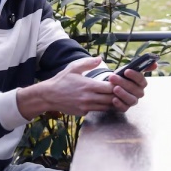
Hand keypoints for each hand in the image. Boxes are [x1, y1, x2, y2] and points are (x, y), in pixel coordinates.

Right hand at [18, 56, 137, 118]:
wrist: (48, 96)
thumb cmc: (62, 80)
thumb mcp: (74, 68)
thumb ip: (88, 63)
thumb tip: (100, 58)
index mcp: (89, 86)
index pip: (111, 88)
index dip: (118, 85)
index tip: (120, 82)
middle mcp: (89, 98)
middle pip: (111, 99)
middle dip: (118, 95)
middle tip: (122, 90)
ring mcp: (86, 106)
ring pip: (106, 107)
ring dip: (112, 102)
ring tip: (115, 96)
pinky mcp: (82, 112)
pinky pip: (97, 110)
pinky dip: (102, 107)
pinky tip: (103, 101)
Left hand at [106, 64, 150, 112]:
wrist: (112, 85)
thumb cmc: (122, 76)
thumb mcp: (129, 69)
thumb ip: (140, 65)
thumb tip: (155, 64)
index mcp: (141, 83)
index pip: (141, 79)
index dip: (134, 75)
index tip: (126, 71)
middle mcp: (139, 93)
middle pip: (134, 89)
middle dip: (124, 83)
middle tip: (113, 77)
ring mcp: (133, 101)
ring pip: (131, 99)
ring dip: (123, 94)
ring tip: (114, 88)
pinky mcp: (125, 107)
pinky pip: (124, 108)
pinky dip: (119, 104)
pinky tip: (114, 99)